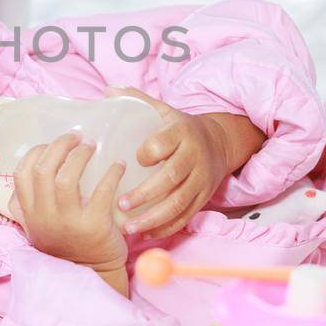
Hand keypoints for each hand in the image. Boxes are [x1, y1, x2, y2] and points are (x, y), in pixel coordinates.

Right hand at [6, 131, 128, 276]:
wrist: (93, 273)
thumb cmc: (67, 244)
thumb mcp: (38, 227)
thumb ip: (28, 204)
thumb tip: (28, 170)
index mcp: (30, 213)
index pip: (22, 174)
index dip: (37, 152)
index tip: (54, 144)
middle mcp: (45, 216)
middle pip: (44, 170)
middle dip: (60, 146)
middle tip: (77, 137)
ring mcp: (68, 222)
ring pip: (66, 178)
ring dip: (80, 155)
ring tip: (92, 145)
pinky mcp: (94, 226)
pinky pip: (102, 191)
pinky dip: (112, 173)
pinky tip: (119, 165)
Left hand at [103, 87, 234, 240]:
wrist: (218, 142)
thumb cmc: (179, 128)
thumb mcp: (163, 111)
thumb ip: (137, 101)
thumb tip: (107, 91)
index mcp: (181, 132)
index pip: (164, 142)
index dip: (149, 152)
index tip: (131, 160)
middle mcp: (194, 156)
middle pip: (171, 177)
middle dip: (145, 193)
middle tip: (121, 204)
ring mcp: (202, 179)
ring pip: (179, 202)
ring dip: (153, 217)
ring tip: (129, 227)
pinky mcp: (205, 197)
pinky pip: (186, 216)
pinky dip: (166, 228)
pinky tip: (146, 234)